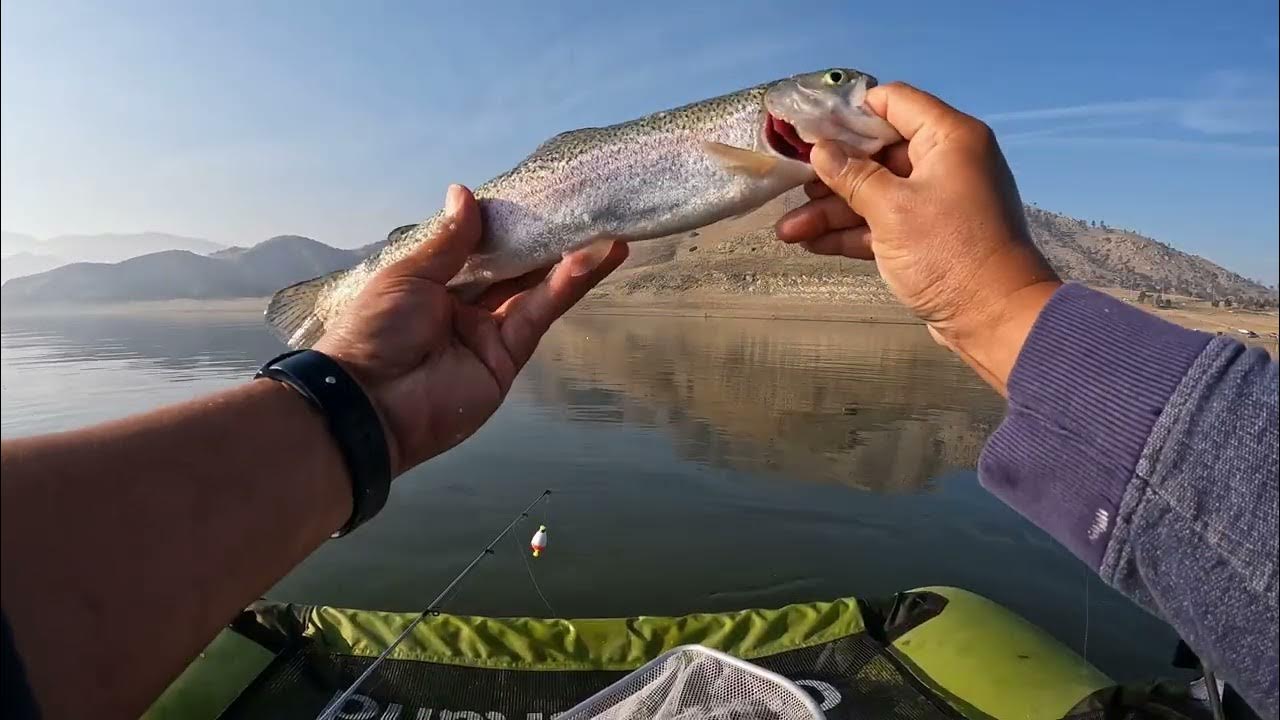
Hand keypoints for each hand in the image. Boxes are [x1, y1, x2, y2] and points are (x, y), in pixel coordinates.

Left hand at [314, 184, 626, 473]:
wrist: (371, 403)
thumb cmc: (378, 330)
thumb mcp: (410, 275)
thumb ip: (449, 241)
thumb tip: (465, 192)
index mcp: (435, 283)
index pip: (481, 248)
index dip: (509, 224)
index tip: (540, 195)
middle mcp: (466, 306)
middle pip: (515, 268)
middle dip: (548, 240)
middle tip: (587, 207)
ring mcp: (490, 333)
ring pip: (536, 289)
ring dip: (571, 261)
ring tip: (608, 230)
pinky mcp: (509, 358)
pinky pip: (539, 315)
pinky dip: (566, 287)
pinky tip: (593, 260)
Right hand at [775, 82, 1060, 393]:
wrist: (993, 318)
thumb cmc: (948, 252)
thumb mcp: (892, 209)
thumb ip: (852, 175)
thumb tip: (820, 150)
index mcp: (949, 138)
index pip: (893, 102)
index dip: (849, 112)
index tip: (808, 127)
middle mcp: (946, 162)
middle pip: (877, 153)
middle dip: (831, 173)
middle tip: (790, 184)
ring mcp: (937, 200)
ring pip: (875, 192)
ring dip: (832, 210)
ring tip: (787, 230)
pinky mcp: (928, 236)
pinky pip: (883, 222)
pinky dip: (852, 231)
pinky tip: (811, 242)